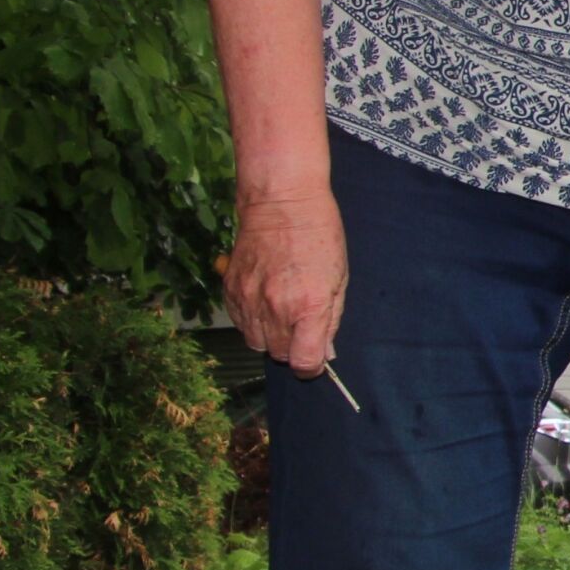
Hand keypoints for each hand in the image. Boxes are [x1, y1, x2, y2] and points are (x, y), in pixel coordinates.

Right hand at [223, 190, 347, 377]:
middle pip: (279, 355)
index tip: (316, 359)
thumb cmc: (319, 235)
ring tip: (283, 313)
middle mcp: (275, 308)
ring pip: (257, 343)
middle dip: (293, 349)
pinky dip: (253, 322)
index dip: (312, 366)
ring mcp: (248, 300)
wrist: (281, 203)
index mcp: (307, 306)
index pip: (304, 361)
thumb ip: (331, 319)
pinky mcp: (230, 290)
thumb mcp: (339, 278)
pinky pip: (240, 324)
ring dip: (271, 337)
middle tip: (302, 327)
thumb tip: (324, 352)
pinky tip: (265, 302)